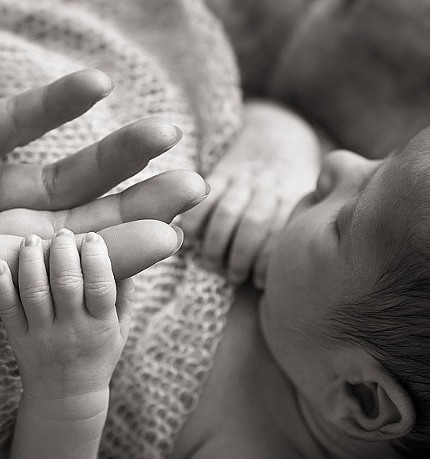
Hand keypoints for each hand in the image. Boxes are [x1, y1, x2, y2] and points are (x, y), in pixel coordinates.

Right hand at [0, 18, 205, 302]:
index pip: (16, 278)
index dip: (90, 266)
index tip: (162, 242)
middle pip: (47, 236)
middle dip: (119, 216)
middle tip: (189, 195)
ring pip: (44, 184)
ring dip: (105, 161)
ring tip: (166, 136)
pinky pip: (14, 128)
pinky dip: (51, 107)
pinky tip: (93, 85)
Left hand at [0, 230, 133, 398]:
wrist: (66, 397)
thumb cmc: (98, 356)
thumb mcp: (121, 330)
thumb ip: (125, 294)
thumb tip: (130, 255)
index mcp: (101, 326)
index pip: (100, 286)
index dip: (96, 257)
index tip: (92, 238)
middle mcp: (71, 330)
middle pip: (66, 283)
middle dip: (63, 251)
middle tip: (62, 234)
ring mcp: (42, 335)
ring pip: (34, 291)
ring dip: (31, 261)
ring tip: (32, 240)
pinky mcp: (18, 339)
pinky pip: (7, 309)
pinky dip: (0, 285)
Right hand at [179, 101, 318, 287]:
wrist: (278, 132)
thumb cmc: (293, 183)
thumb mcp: (308, 198)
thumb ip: (301, 227)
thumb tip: (296, 273)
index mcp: (292, 197)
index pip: (279, 233)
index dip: (266, 261)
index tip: (259, 282)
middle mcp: (268, 187)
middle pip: (253, 225)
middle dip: (241, 257)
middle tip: (234, 276)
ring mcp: (243, 178)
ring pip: (227, 214)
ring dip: (216, 244)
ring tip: (212, 263)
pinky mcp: (220, 172)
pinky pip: (204, 198)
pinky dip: (196, 220)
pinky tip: (194, 238)